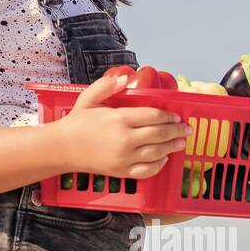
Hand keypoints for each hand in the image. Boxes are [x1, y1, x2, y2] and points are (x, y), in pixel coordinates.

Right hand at [54, 73, 192, 179]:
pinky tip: (164, 158)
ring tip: (182, 142)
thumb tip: (124, 78)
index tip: (176, 115)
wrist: (62, 148)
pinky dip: (159, 165)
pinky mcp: (122, 171)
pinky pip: (147, 170)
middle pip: (159, 134)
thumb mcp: (87, 98)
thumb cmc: (76, 122)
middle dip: (177, 131)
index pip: (153, 116)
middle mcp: (124, 139)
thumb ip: (106, 86)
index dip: (169, 116)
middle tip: (187, 129)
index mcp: (118, 119)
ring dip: (172, 147)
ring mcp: (124, 157)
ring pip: (157, 152)